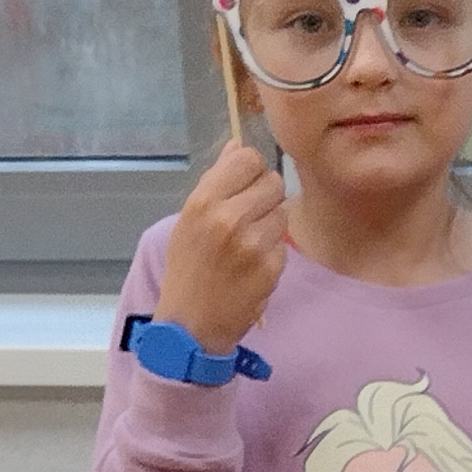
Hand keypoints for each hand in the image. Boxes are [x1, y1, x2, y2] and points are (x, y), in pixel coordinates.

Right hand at [154, 138, 289, 353]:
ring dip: (270, 224)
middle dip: (264, 196)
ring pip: (282, 212)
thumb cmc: (187, 269)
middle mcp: (228, 218)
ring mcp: (252, 244)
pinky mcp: (270, 267)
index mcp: (203, 202)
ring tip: (248, 244)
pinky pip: (283, 244)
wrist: (190, 325)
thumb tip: (238, 146)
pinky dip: (272, 252)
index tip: (245, 185)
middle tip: (249, 216)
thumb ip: (216, 181)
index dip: (251, 170)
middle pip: (272, 182)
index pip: (248, 159)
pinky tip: (253, 266)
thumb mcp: (189, 220)